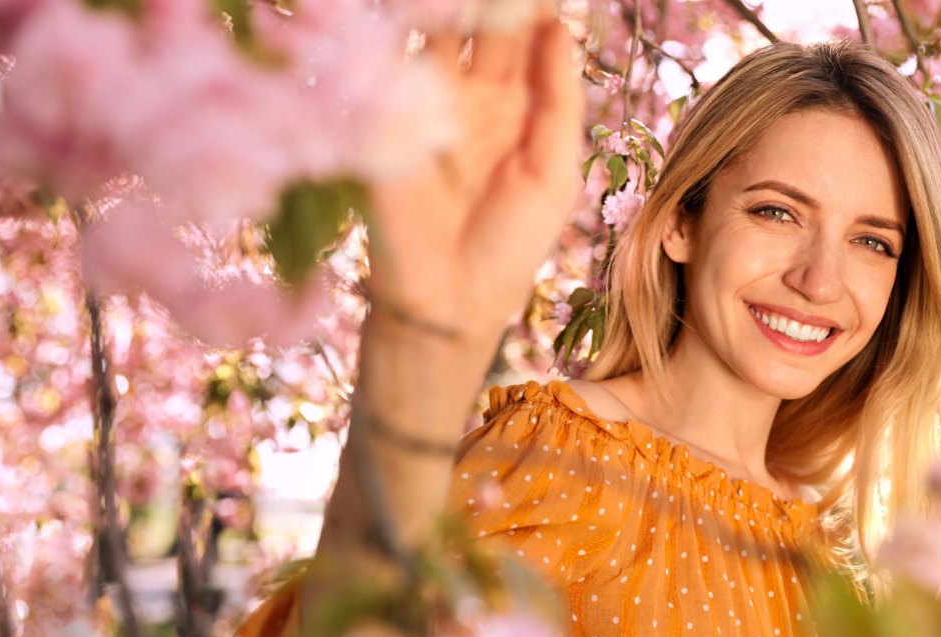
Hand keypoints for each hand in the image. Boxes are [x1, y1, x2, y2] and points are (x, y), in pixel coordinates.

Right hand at [366, 9, 583, 340]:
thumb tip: (560, 25)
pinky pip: (384, 60)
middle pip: (477, 17)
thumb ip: (558, 104)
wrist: (447, 303)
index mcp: (516, 101)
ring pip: (429, 27)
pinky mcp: (381, 117)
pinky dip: (393, 29)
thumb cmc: (509, 246)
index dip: (533, 4)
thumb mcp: (553, 176)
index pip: (525, 31)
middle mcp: (467, 90)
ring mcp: (421, 99)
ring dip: (440, 2)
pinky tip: (408, 13)